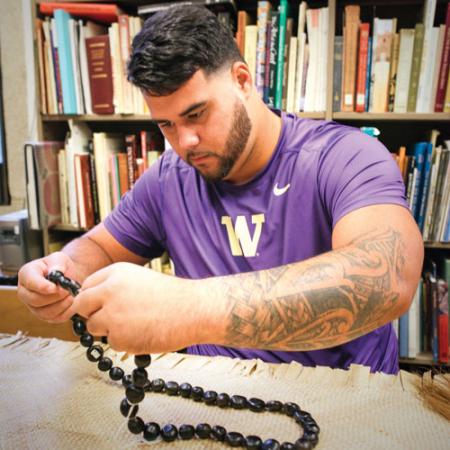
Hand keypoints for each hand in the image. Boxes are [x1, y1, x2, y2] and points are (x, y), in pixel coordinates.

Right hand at [18, 252, 78, 322]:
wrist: (67, 276)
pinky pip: (55, 319)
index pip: (30, 282)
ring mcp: (34, 306)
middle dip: (55, 296)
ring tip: (71, 295)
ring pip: (44, 313)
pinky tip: (73, 303)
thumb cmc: (60, 266)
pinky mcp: (45, 316)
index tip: (54, 287)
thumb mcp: (59, 258)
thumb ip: (57, 263)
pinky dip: (67, 312)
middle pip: (35, 300)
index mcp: (26, 275)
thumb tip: (56, 272)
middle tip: (67, 289)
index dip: (42, 286)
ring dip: (62, 305)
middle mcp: (26, 292)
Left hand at [68, 262, 199, 353]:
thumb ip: (116, 287)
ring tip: (135, 325)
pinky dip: (124, 342)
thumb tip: (95, 302)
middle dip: (92, 314)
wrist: (195, 310)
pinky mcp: (118, 336)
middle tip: (108, 319)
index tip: (96, 306)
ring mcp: (111, 314)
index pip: (86, 286)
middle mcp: (108, 291)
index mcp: (116, 273)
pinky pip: (111, 342)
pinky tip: (144, 333)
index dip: (91, 299)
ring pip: (93, 327)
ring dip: (108, 329)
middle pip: (82, 306)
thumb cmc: (174, 296)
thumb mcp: (141, 280)